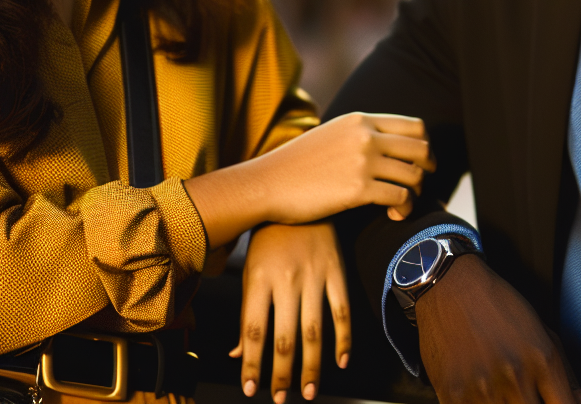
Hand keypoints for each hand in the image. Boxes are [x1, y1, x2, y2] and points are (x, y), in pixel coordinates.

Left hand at [230, 223, 350, 402]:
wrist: (298, 196)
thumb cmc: (269, 239)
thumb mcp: (250, 271)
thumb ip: (247, 313)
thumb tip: (237, 353)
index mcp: (258, 280)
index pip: (253, 331)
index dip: (252, 363)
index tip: (251, 388)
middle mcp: (286, 280)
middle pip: (283, 337)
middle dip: (281, 373)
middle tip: (280, 398)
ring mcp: (314, 276)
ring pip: (314, 330)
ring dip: (312, 365)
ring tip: (309, 390)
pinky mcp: (337, 271)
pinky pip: (342, 310)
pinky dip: (344, 338)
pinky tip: (340, 361)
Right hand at [251, 112, 433, 225]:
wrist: (267, 184)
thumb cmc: (298, 165)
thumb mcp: (331, 135)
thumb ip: (359, 134)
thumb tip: (386, 144)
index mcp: (360, 120)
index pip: (414, 126)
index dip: (425, 147)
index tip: (421, 163)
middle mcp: (366, 136)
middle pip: (421, 150)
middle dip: (427, 170)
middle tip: (419, 186)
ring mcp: (363, 162)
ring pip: (414, 175)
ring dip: (416, 193)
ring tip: (403, 204)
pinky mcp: (358, 190)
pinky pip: (400, 198)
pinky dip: (404, 209)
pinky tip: (394, 216)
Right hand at [417, 255, 580, 403]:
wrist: (450, 286)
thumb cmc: (498, 307)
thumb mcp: (542, 334)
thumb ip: (568, 379)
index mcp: (542, 361)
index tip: (554, 403)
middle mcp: (514, 377)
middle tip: (522, 392)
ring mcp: (481, 389)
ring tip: (499, 390)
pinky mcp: (451, 395)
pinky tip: (480, 392)